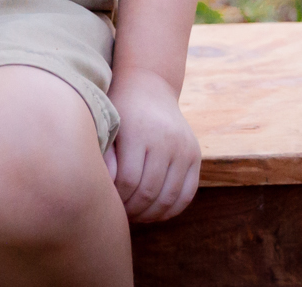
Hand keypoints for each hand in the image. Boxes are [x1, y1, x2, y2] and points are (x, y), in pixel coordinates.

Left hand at [104, 67, 199, 222]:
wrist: (149, 86)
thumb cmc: (120, 109)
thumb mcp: (109, 126)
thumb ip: (106, 158)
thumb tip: (106, 192)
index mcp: (140, 132)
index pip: (128, 180)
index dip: (117, 198)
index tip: (108, 202)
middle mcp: (167, 140)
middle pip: (149, 192)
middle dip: (132, 209)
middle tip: (120, 214)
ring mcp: (184, 148)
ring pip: (169, 198)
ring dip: (150, 214)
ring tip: (135, 214)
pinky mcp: (195, 155)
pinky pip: (187, 194)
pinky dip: (171, 209)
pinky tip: (155, 212)